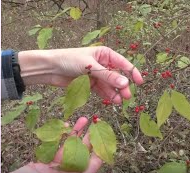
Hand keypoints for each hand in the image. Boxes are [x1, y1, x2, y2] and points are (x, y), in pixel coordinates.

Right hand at [2, 117, 118, 172]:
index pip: (95, 161)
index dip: (101, 147)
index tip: (106, 134)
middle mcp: (71, 168)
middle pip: (84, 149)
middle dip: (90, 135)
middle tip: (96, 122)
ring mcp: (59, 162)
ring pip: (71, 143)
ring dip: (77, 131)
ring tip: (84, 118)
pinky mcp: (48, 156)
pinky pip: (57, 143)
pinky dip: (61, 134)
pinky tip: (66, 125)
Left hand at [18, 47, 142, 103]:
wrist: (50, 68)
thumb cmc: (69, 60)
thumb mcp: (90, 66)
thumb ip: (107, 76)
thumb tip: (125, 84)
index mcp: (104, 54)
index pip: (122, 63)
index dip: (132, 72)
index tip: (140, 82)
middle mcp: (102, 64)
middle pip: (117, 76)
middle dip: (122, 86)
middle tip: (127, 97)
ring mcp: (96, 75)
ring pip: (109, 85)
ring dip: (114, 93)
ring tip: (118, 102)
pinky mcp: (89, 84)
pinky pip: (101, 90)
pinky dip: (106, 95)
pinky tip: (110, 100)